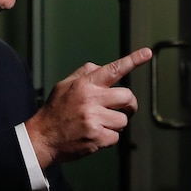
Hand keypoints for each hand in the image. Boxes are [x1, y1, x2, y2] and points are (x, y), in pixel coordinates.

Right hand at [26, 47, 152, 167]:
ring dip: (116, 124)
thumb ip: (84, 74)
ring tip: (100, 124)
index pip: (113, 69)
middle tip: (124, 109)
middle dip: (129, 104)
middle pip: (127, 96)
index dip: (132, 60)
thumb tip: (101, 67)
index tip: (147, 53)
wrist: (42, 138)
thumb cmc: (55, 111)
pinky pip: (116, 137)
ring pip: (123, 120)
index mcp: (84, 85)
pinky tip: (95, 136)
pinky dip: (109, 138)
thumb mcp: (64, 86)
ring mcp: (93, 119)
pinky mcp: (96, 137)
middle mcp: (90, 99)